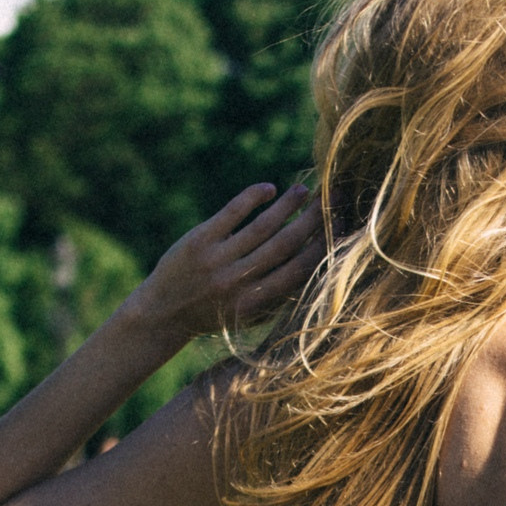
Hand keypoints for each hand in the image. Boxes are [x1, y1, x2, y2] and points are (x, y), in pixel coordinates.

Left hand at [128, 182, 324, 343]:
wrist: (163, 314)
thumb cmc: (214, 315)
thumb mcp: (248, 316)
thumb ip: (278, 296)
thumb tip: (315, 265)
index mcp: (255, 304)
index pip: (299, 270)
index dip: (324, 245)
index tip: (342, 225)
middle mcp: (238, 282)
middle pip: (286, 244)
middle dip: (314, 219)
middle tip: (333, 198)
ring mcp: (218, 260)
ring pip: (263, 226)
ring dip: (288, 205)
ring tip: (304, 190)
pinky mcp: (199, 241)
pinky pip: (233, 212)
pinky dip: (253, 197)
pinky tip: (270, 189)